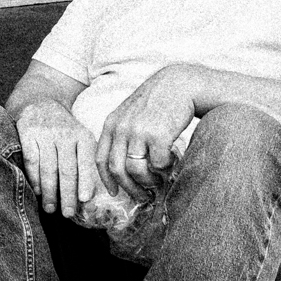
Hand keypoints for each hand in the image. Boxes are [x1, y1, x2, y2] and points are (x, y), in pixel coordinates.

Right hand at [15, 100, 102, 218]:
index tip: (85, 200)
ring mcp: (45, 133)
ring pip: (48, 168)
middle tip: (68, 213)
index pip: (85, 162)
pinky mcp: (26, 133)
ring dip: (49, 191)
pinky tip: (37, 191)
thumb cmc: (64, 130)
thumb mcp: (80, 138)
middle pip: (67, 169)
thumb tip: (89, 197)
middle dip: (68, 194)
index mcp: (82, 136)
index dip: (86, 181)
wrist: (40, 103)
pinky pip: (31, 160)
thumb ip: (85, 161)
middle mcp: (65, 133)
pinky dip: (34, 178)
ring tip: (51, 208)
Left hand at [98, 67, 196, 199]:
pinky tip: (172, 161)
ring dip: (149, 182)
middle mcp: (121, 128)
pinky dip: (165, 168)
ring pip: (137, 171)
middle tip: (143, 197)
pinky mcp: (158, 135)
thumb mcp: (131, 113)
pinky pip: (158, 164)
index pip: (101, 158)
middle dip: (130, 188)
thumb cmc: (157, 102)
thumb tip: (125, 167)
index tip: (115, 192)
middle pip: (117, 170)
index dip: (107, 179)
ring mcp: (138, 132)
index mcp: (111, 124)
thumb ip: (123, 134)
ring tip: (159, 180)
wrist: (180, 84)